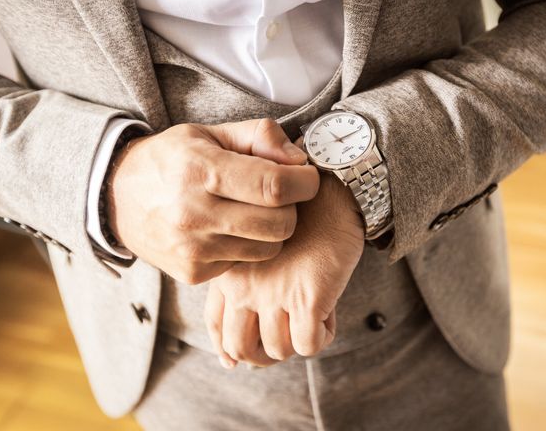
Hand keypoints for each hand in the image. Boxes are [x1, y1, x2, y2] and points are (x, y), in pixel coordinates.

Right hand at [106, 118, 319, 283]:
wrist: (117, 198)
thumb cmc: (171, 160)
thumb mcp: (209, 133)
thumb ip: (259, 137)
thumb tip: (298, 160)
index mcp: (201, 171)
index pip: (274, 186)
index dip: (304, 182)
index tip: (307, 177)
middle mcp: (194, 215)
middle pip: (280, 223)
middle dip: (292, 207)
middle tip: (280, 194)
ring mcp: (193, 250)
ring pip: (269, 248)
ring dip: (273, 229)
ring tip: (253, 210)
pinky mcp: (193, 273)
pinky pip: (246, 263)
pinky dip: (248, 246)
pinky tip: (230, 229)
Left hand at [204, 170, 364, 368]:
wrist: (331, 185)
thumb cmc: (300, 211)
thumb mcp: (259, 240)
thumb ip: (246, 278)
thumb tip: (235, 344)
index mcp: (230, 270)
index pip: (215, 323)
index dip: (226, 348)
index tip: (235, 360)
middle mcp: (245, 285)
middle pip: (241, 346)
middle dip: (262, 355)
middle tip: (282, 343)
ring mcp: (274, 292)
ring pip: (278, 349)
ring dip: (297, 341)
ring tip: (313, 318)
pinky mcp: (307, 296)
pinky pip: (308, 343)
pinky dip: (321, 336)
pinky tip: (328, 315)